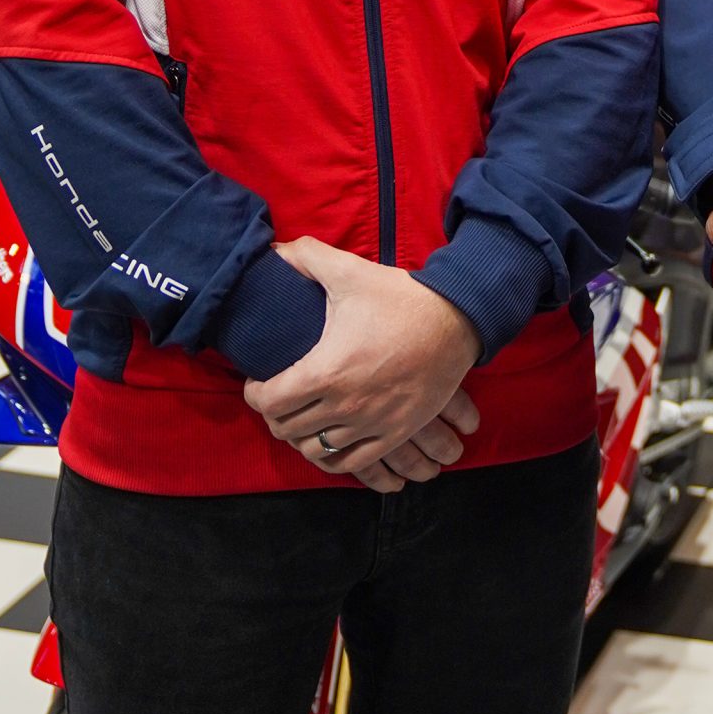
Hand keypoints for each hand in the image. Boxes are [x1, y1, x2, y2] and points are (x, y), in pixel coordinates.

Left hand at [244, 238, 482, 478]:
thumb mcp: (351, 272)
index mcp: (326, 371)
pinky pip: (354, 463)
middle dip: (275, 415)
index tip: (258, 383)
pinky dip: (335, 458)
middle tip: (278, 398)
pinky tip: (330, 443)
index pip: (270, 402)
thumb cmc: (400, 298)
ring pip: (318, 451)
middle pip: (288, 430)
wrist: (457, 320)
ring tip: (302, 419)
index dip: (255, 395)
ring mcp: (372, 424)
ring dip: (303, 438)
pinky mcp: (395, 433)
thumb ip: (307, 258)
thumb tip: (275, 250)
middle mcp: (345, 405)